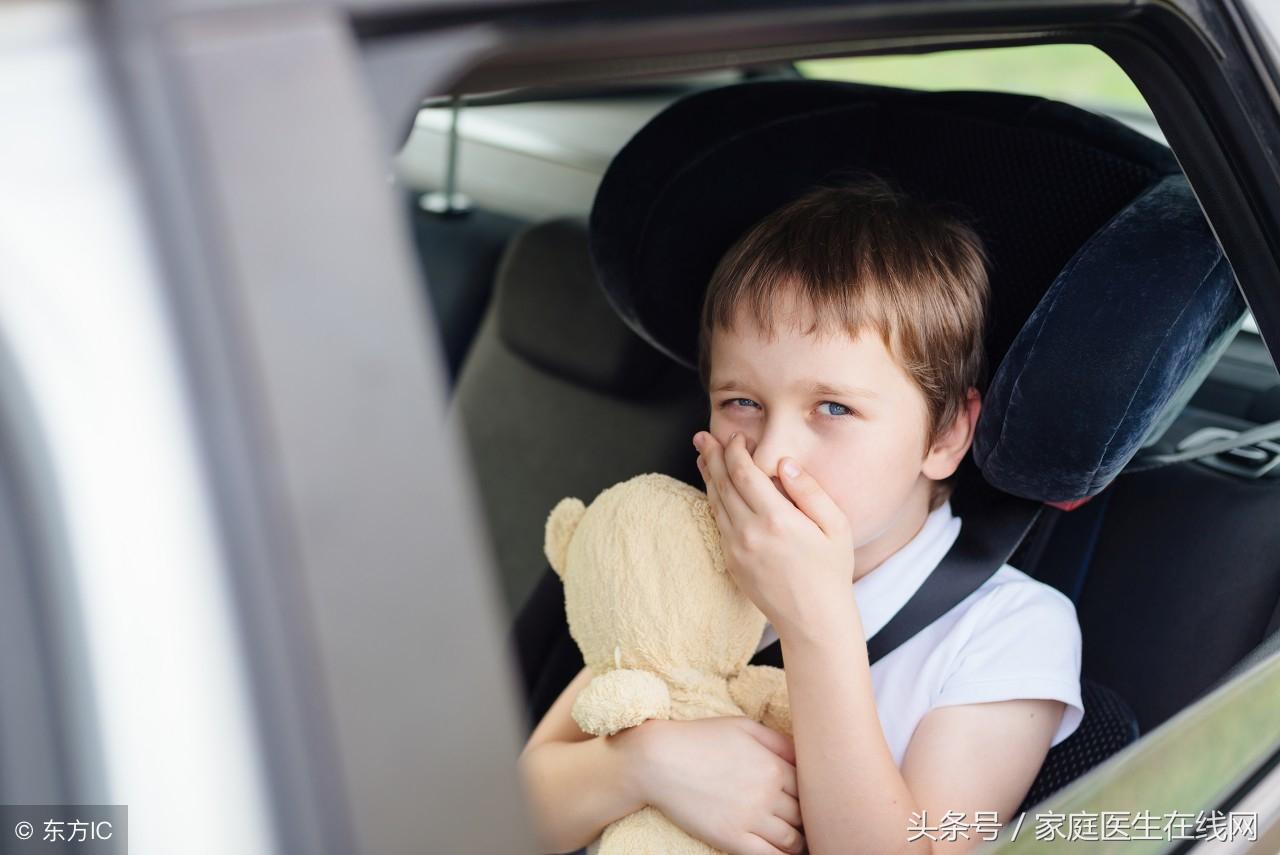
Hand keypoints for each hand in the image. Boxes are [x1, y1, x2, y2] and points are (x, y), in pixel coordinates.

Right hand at [631, 716, 805, 854]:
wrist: (658, 760)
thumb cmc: (700, 738)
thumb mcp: (743, 727)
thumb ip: (779, 740)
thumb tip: (806, 755)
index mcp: (774, 766)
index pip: (811, 789)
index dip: (815, 797)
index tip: (814, 802)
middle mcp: (768, 793)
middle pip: (804, 816)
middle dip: (809, 821)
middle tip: (810, 824)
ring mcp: (750, 818)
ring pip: (791, 840)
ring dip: (799, 844)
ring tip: (799, 844)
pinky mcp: (731, 838)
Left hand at [693, 431, 854, 640]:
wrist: (813, 619)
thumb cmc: (830, 570)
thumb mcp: (836, 526)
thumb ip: (809, 490)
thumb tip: (784, 463)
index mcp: (776, 519)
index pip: (744, 473)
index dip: (736, 451)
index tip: (737, 437)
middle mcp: (750, 532)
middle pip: (722, 484)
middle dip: (712, 456)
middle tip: (702, 436)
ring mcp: (736, 549)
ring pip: (715, 503)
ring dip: (708, 476)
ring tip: (703, 455)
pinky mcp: (731, 562)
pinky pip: (718, 523)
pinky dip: (714, 501)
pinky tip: (715, 489)